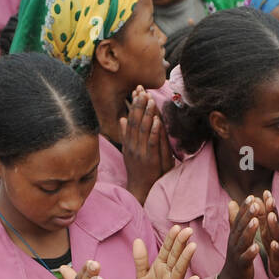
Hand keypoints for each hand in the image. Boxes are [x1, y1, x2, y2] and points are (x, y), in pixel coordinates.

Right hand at [119, 87, 174, 204]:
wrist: (140, 188)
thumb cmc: (138, 170)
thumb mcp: (129, 150)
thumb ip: (126, 134)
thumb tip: (122, 119)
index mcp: (128, 142)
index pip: (130, 119)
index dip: (133, 105)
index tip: (137, 91)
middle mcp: (132, 145)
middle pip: (134, 121)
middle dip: (138, 105)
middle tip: (142, 90)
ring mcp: (140, 152)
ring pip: (142, 129)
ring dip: (146, 114)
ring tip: (150, 100)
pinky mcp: (149, 159)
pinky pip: (151, 142)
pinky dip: (153, 131)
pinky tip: (156, 120)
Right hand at [217, 197, 259, 278]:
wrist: (232, 278)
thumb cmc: (236, 254)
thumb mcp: (235, 236)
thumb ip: (235, 219)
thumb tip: (232, 202)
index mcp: (234, 235)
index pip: (239, 218)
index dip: (244, 208)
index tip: (251, 196)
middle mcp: (234, 242)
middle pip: (240, 227)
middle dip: (248, 215)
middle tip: (255, 204)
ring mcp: (237, 253)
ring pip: (243, 241)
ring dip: (249, 231)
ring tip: (256, 221)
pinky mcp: (241, 265)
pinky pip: (246, 258)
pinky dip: (250, 252)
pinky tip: (257, 247)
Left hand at [260, 190, 278, 277]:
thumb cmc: (275, 246)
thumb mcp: (268, 231)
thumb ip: (263, 217)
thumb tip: (256, 201)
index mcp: (273, 228)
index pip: (272, 213)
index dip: (269, 203)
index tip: (265, 192)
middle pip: (276, 220)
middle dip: (273, 209)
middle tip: (269, 199)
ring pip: (278, 234)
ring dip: (275, 225)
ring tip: (270, 216)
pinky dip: (276, 247)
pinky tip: (273, 244)